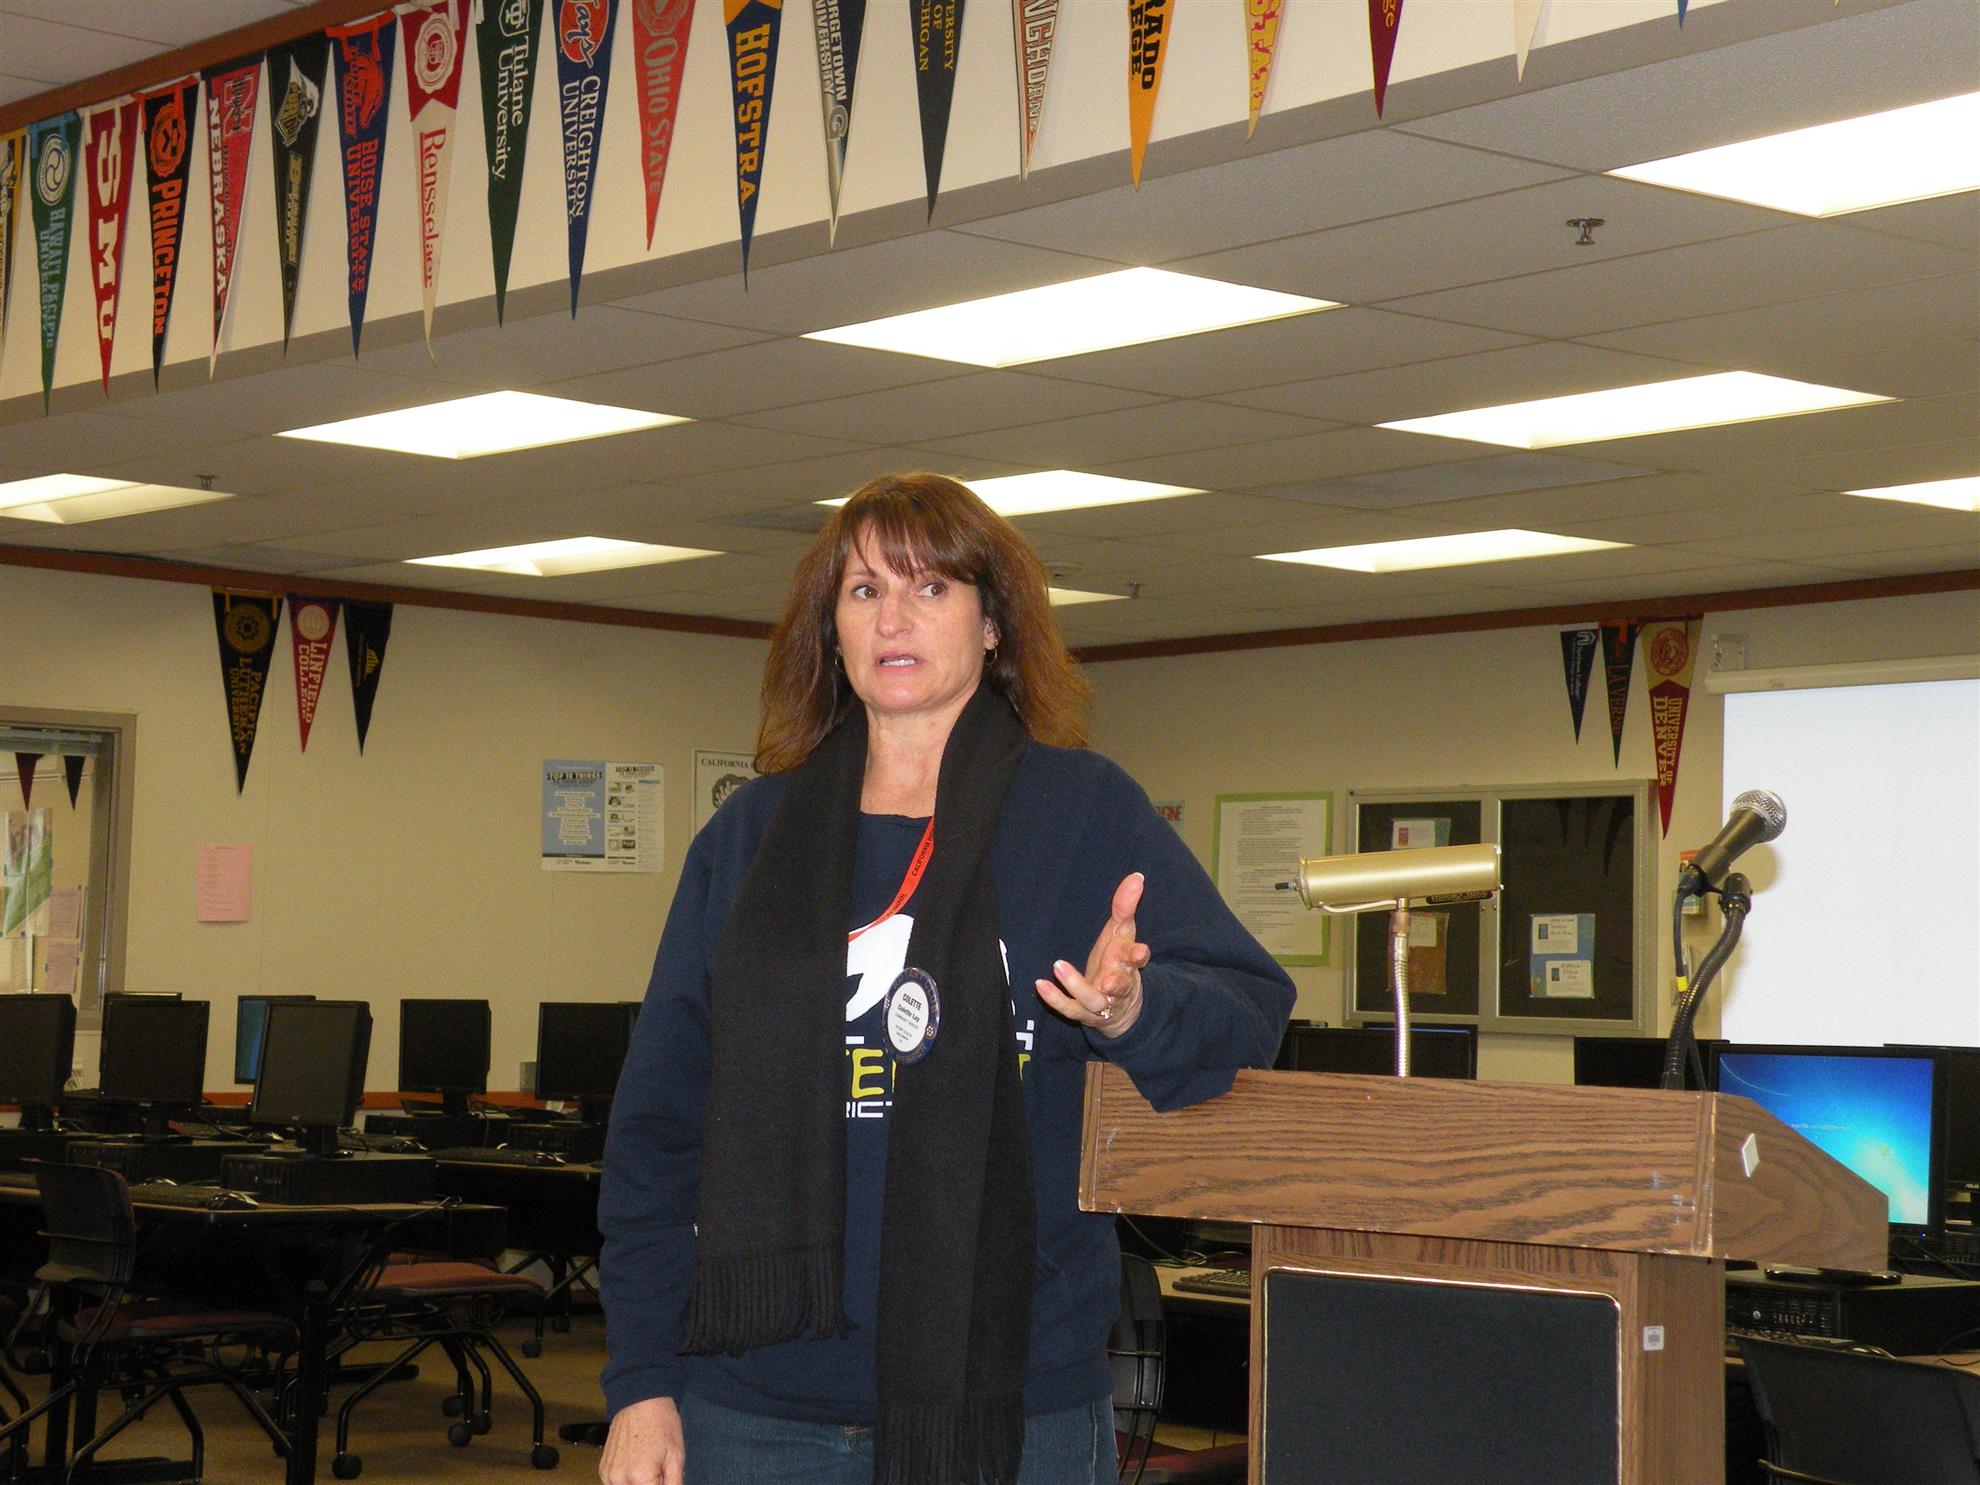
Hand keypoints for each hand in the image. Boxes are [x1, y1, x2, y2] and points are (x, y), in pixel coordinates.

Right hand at [600, 1396, 684, 1484]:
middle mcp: (619, 1480)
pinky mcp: (603, 1469)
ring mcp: (608, 1475)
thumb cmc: (662, 1424)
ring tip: (650, 1470)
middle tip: (660, 1474)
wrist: (639, 1400)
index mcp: (640, 1478)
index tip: (666, 1479)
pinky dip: (627, 1483)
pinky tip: (637, 1468)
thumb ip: (674, 1484)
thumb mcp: (676, 1456)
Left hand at [1036, 873, 1149, 1038]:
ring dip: (1077, 985)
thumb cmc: (1119, 962)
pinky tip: (1040, 984)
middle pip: (1121, 984)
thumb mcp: (1122, 933)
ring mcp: (1101, 1002)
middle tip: (1108, 978)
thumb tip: (1137, 876)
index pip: (1138, 960)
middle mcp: (1119, 985)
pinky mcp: (1084, 1013)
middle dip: (1117, 981)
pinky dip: (1055, 999)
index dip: (1138, 956)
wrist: (1122, 1008)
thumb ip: (1126, 906)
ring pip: (1092, 999)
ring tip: (1059, 966)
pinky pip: (1070, 1008)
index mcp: (1129, 965)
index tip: (1138, 952)